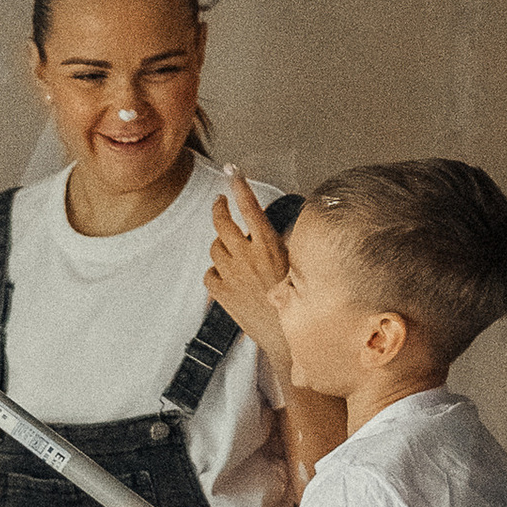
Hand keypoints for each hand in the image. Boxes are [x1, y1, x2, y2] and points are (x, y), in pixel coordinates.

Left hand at [206, 169, 289, 361]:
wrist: (286, 335)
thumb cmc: (297, 300)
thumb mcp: (296, 263)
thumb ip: (279, 243)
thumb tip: (269, 230)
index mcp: (269, 244)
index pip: (250, 206)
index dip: (239, 185)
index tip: (232, 171)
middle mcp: (247, 255)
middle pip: (221, 222)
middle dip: (218, 208)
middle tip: (219, 203)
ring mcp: (231, 273)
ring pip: (214, 248)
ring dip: (220, 247)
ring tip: (233, 254)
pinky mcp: (221, 293)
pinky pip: (209, 274)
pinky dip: (216, 274)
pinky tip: (227, 279)